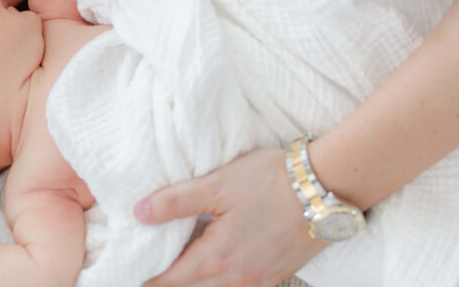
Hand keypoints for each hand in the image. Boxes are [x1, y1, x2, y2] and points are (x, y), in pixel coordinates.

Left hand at [136, 148, 325, 286]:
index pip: (166, 282)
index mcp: (215, 259)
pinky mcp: (276, 275)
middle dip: (167, 282)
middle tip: (150, 266)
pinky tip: (218, 263)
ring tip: (181, 263)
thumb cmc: (274, 181)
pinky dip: (220, 281)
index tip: (130, 269)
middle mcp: (236, 279)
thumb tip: (138, 214)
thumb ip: (175, 201)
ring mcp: (259, 281)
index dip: (144, 278)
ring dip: (195, 282)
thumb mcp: (219, 184)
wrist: (328, 187)